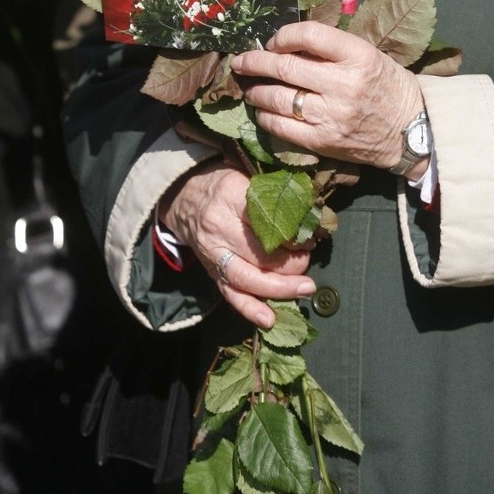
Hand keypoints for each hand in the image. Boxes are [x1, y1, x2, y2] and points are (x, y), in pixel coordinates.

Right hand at [160, 160, 314, 327]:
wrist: (183, 197)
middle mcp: (219, 226)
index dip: (291, 231)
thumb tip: (309, 210)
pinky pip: (230, 294)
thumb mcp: (245, 174)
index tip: (310, 236)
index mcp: (230, 194)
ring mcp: (213, 252)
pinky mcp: (210, 271)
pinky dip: (250, 309)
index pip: (266, 218)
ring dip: (280, 288)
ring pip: (246, 277)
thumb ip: (272, 191)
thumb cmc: (222, 183)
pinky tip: (270, 319)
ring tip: (305, 289)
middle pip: (259, 252)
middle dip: (291, 262)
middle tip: (308, 260)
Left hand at [230, 21, 423, 171]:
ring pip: (278, 98)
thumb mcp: (368, 55)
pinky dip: (266, 116)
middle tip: (241, 60)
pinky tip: (262, 110)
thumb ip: (331, 48)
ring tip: (249, 86)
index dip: (283, 35)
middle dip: (255, 61)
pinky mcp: (323, 141)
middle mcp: (343, 84)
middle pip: (286, 66)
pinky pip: (282, 127)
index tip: (272, 41)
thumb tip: (287, 42)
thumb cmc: (387, 85)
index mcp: (358, 56)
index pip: (309, 35)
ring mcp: (331, 115)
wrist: (411, 130)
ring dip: (256, 90)